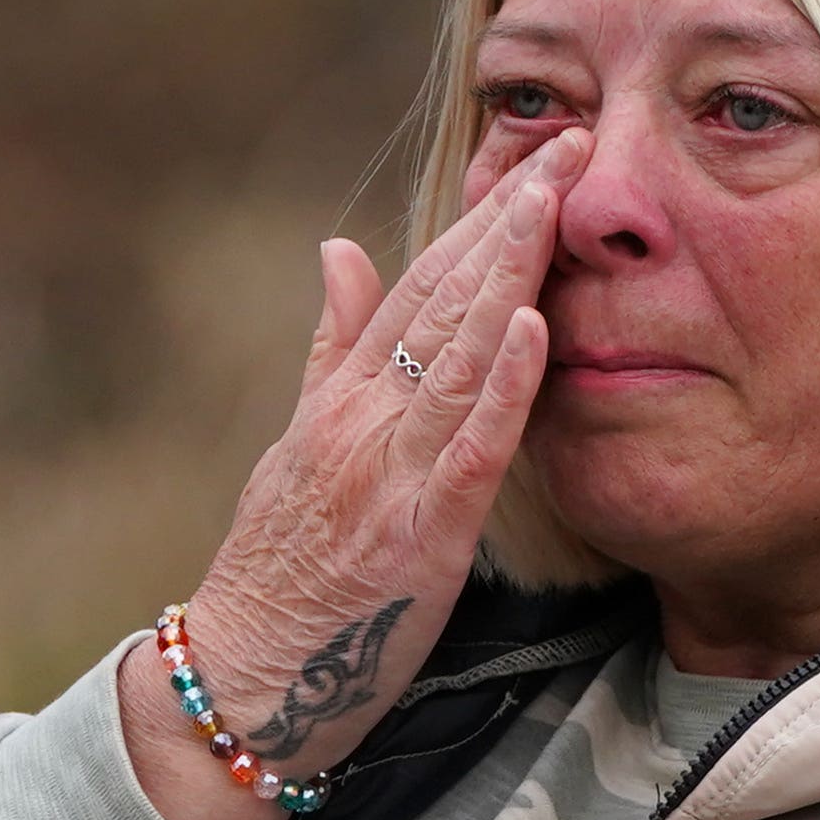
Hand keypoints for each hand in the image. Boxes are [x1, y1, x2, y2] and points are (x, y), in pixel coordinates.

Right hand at [121, 130, 578, 819]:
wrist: (242, 679)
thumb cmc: (280, 574)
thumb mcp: (299, 444)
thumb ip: (329, 348)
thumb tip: (339, 248)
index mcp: (341, 397)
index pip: (417, 282)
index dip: (479, 215)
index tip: (533, 154)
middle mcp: (361, 417)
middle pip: (445, 296)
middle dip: (511, 215)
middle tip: (577, 139)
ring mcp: (388, 470)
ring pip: (458, 351)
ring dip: (513, 268)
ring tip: (560, 194)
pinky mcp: (418, 531)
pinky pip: (469, 445)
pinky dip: (505, 382)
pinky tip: (539, 324)